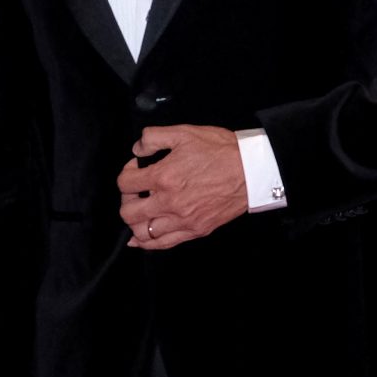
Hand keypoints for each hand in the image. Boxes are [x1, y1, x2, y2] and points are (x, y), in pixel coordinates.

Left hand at [115, 126, 249, 249]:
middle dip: (127, 199)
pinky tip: (140, 239)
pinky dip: (147, 243)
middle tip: (136, 191)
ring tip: (141, 210)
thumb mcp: (185, 132)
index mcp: (164, 176)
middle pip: (128, 211)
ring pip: (142, 231)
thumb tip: (137, 149)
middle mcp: (169, 202)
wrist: (251, 170)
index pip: (125, 183)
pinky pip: (163, 244)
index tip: (136, 168)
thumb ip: (154, 137)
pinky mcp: (195, 230)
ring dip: (135, 221)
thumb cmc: (221, 151)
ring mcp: (182, 220)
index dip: (127, 172)